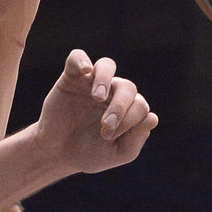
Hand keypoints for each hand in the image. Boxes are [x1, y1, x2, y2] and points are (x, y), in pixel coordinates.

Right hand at [31, 50, 158, 175]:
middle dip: (120, 107)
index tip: (109, 137)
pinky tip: (85, 71)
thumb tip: (153, 118)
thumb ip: (136, 138)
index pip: (140, 106)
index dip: (130, 120)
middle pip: (127, 87)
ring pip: (107, 65)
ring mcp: (91, 83)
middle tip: (106, 125)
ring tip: (98, 98)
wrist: (58, 153)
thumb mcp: (118, 153)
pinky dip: (81, 60)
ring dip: (105, 80)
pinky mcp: (71, 78)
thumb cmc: (90, 153)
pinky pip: (78, 57)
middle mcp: (113, 93)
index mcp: (128, 109)